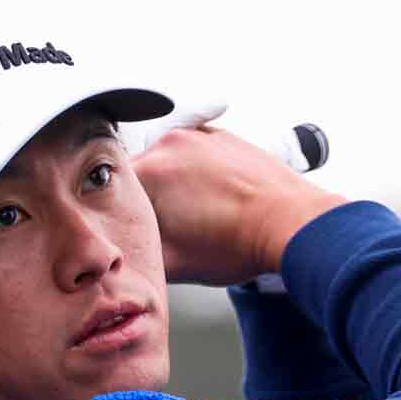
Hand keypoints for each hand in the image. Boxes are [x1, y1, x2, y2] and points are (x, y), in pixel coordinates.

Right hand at [132, 122, 347, 285]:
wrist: (289, 223)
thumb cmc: (237, 243)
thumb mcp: (173, 264)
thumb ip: (135, 255)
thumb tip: (120, 256)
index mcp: (149, 171)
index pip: (111, 191)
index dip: (121, 216)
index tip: (134, 230)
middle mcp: (170, 143)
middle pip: (139, 174)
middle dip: (147, 200)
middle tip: (169, 227)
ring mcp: (199, 135)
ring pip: (167, 161)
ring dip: (172, 184)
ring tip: (196, 213)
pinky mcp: (223, 136)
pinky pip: (194, 152)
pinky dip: (196, 171)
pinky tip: (211, 197)